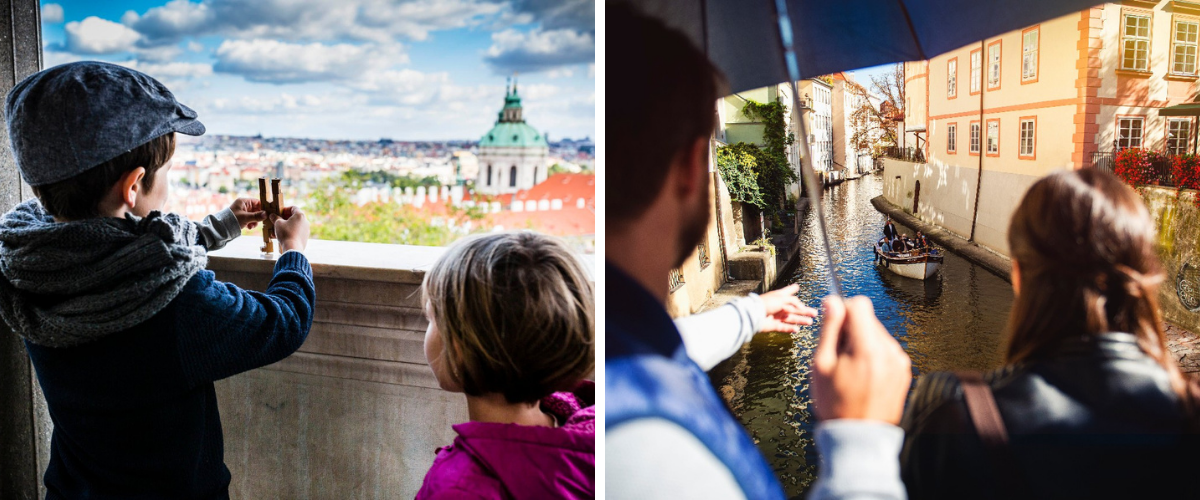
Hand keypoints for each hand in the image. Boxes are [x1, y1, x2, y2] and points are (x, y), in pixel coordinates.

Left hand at [229, 198, 266, 229]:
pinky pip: (250, 219)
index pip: (257, 202)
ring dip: (255, 221)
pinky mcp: (242, 217)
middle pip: (256, 209)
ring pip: (254, 215)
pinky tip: (249, 227)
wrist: (222, 227)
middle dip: (258, 216)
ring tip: (252, 226)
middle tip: (259, 222)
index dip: (262, 207)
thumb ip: (256, 216)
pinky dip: (251, 223)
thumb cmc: (232, 219)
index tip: (267, 213)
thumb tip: (266, 214)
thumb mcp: (245, 218)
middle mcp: (243, 206)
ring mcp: (243, 212)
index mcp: (243, 202)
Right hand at [272, 206, 308, 252]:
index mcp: (300, 215)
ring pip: (294, 226)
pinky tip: (281, 236)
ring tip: (277, 230)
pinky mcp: (305, 237)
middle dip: (284, 219)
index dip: (285, 209)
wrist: (293, 248)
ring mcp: (306, 230)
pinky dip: (289, 232)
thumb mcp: (278, 223)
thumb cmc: (286, 233)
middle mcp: (305, 222)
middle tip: (277, 221)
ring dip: (285, 226)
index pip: (293, 208)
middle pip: (294, 217)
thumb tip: (272, 215)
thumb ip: (275, 218)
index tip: (279, 212)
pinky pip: (296, 232)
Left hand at [758, 284, 816, 332]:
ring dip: (800, 320)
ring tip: (810, 322)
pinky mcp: (773, 326)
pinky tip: (797, 329)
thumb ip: (794, 302)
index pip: (787, 292)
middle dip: (804, 310)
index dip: (792, 289)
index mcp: (779, 297)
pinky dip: (790, 329)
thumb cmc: (767, 303)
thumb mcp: (783, 299)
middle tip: (815, 313)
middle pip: (794, 308)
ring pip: (791, 319)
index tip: (797, 287)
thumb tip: (802, 307)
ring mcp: (776, 316)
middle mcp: (778, 306)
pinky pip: (784, 327)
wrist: (754, 314)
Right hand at [811, 295, 911, 424]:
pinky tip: (863, 377)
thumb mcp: (821, 365)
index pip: (860, 304)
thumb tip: (832, 301)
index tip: (834, 328)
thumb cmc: (835, 403)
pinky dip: (873, 356)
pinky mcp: (904, 371)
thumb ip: (829, 329)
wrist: (859, 437)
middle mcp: (889, 351)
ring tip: (851, 371)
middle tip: (839, 357)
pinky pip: (886, 350)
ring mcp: (900, 362)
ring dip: (862, 343)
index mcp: (868, 348)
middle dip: (851, 330)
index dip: (843, 311)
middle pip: (868, 319)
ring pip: (877, 334)